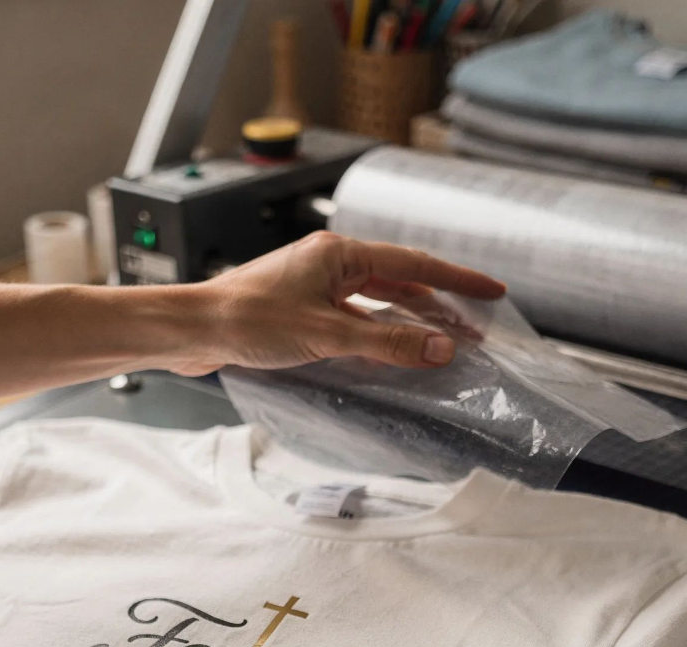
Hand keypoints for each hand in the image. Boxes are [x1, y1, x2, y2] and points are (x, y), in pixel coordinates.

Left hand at [171, 232, 505, 375]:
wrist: (193, 330)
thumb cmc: (248, 320)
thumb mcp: (327, 334)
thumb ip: (386, 343)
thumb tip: (439, 348)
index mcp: (340, 254)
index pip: (415, 264)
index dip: (458, 279)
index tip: (492, 290)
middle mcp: (330, 263)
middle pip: (399, 282)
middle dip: (438, 305)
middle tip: (472, 329)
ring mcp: (313, 285)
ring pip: (375, 302)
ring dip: (408, 321)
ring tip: (440, 343)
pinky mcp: (299, 309)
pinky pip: (352, 318)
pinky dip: (377, 333)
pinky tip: (388, 352)